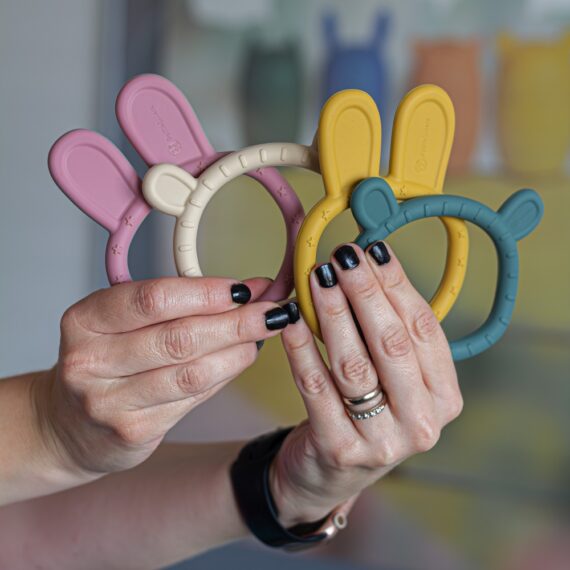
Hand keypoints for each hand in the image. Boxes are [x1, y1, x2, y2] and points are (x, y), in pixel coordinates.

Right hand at [34, 276, 290, 477]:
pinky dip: (223, 376)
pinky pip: (192, 399)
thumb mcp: (123, 321)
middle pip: (179, 338)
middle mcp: (89, 362)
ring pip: (191, 373)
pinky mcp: (131, 432)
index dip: (206, 292)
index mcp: (85, 320)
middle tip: (272, 311)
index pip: (154, 299)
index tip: (245, 288)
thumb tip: (248, 288)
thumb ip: (179, 304)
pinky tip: (239, 360)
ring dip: (237, 351)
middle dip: (236, 322)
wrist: (70, 424)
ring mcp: (107, 402)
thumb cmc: (108, 360)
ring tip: (262, 335)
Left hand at [271, 242, 462, 526]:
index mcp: (444, 397)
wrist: (330, 475)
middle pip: (391, 343)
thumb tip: (369, 266)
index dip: (397, 284)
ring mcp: (382, 442)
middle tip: (343, 256)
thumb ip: (390, 334)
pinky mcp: (340, 450)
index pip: (423, 329)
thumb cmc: (366, 414)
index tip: (374, 250)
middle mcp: (422, 422)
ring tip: (317, 277)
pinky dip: (302, 348)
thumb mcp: (393, 381)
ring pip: (354, 363)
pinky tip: (291, 319)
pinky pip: (316, 387)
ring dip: (333, 312)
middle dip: (365, 292)